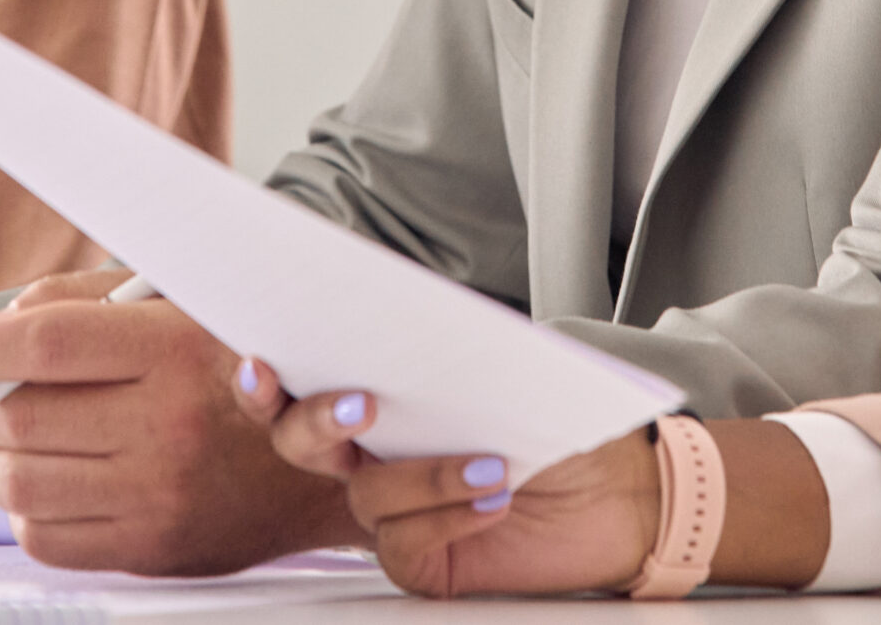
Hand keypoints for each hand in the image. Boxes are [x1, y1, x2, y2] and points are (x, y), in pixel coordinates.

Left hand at [0, 269, 360, 574]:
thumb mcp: (174, 308)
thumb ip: (83, 302)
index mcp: (173, 348)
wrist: (311, 466)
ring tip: (8, 440)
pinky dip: (24, 507)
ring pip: (19, 481)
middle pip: (19, 416)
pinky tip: (47, 481)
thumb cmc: (228, 372)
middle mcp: (167, 423)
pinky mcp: (151, 548)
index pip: (45, 343)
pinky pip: (44, 537)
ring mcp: (157, 494)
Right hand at [234, 361, 656, 597]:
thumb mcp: (505, 364)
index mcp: (379, 394)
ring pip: (364, 492)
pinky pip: (402, 542)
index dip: (264, 376)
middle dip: (316, 419)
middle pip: (300, 440)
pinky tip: (492, 499)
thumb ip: (447, 345)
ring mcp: (391, 509)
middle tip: (359, 403)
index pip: (300, 379)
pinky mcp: (418, 558)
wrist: (618, 486)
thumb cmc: (556, 416)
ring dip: (424, 472)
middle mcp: (371, 453)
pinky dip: (448, 514)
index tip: (261, 360)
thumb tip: (404, 322)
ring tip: (490, 460)